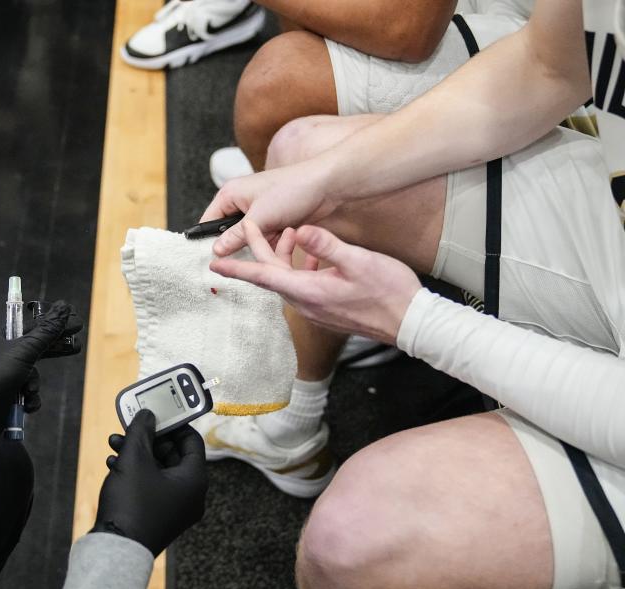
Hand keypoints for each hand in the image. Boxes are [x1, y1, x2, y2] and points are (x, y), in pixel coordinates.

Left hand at [0, 301, 83, 440]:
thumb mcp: (23, 350)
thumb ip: (46, 331)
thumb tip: (64, 306)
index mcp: (0, 337)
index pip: (33, 326)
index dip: (55, 325)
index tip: (76, 323)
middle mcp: (2, 354)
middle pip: (36, 349)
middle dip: (53, 352)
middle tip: (76, 347)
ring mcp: (5, 375)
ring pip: (32, 375)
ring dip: (33, 384)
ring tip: (28, 391)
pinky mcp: (8, 394)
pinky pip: (27, 392)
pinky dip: (29, 399)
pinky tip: (25, 404)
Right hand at [92, 411, 207, 556]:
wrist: (116, 550)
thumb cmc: (131, 504)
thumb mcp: (135, 459)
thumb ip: (142, 431)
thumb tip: (147, 415)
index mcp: (195, 480)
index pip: (192, 441)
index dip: (173, 424)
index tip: (155, 414)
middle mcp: (190, 496)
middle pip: (173, 455)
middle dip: (148, 439)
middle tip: (130, 428)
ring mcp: (175, 509)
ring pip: (158, 470)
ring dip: (137, 453)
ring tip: (115, 443)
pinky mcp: (159, 516)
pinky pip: (151, 486)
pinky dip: (135, 472)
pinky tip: (114, 464)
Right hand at [201, 161, 340, 256]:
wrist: (327, 186)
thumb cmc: (292, 191)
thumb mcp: (260, 217)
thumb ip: (236, 236)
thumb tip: (216, 251)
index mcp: (230, 194)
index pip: (208, 222)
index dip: (208, 241)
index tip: (214, 261)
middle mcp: (241, 202)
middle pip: (228, 233)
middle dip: (238, 247)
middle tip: (245, 258)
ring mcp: (258, 212)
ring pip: (249, 239)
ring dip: (258, 246)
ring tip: (269, 248)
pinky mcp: (274, 220)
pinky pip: (264, 239)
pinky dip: (271, 245)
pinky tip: (281, 244)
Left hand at [210, 222, 420, 343]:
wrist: (411, 324)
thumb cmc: (389, 292)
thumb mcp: (359, 261)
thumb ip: (326, 244)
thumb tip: (299, 230)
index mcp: (308, 291)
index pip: (263, 277)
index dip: (238, 267)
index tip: (215, 263)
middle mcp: (306, 304)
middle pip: (272, 275)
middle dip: (262, 249)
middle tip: (258, 226)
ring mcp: (316, 309)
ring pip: (288, 280)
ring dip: (284, 258)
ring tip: (291, 234)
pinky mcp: (326, 310)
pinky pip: (302, 287)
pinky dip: (301, 268)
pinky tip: (315, 257)